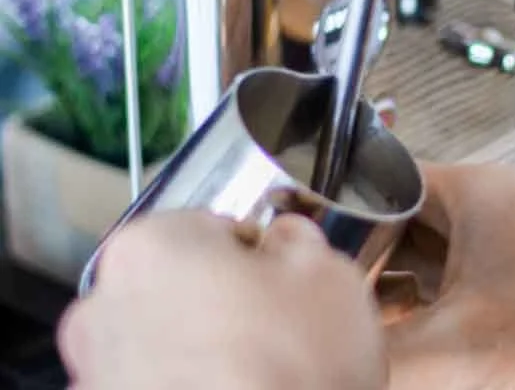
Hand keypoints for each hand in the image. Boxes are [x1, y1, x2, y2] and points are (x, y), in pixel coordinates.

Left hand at [58, 211, 385, 389]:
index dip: (255, 256)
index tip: (278, 281)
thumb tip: (286, 240)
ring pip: (161, 343)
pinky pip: (152, 386)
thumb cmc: (292, 374)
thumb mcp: (331, 277)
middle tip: (275, 332)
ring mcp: (97, 374)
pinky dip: (186, 388)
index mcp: (152, 247)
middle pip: (175, 286)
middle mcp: (104, 307)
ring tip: (256, 376)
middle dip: (220, 304)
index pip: (210, 226)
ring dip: (200, 353)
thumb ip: (299, 240)